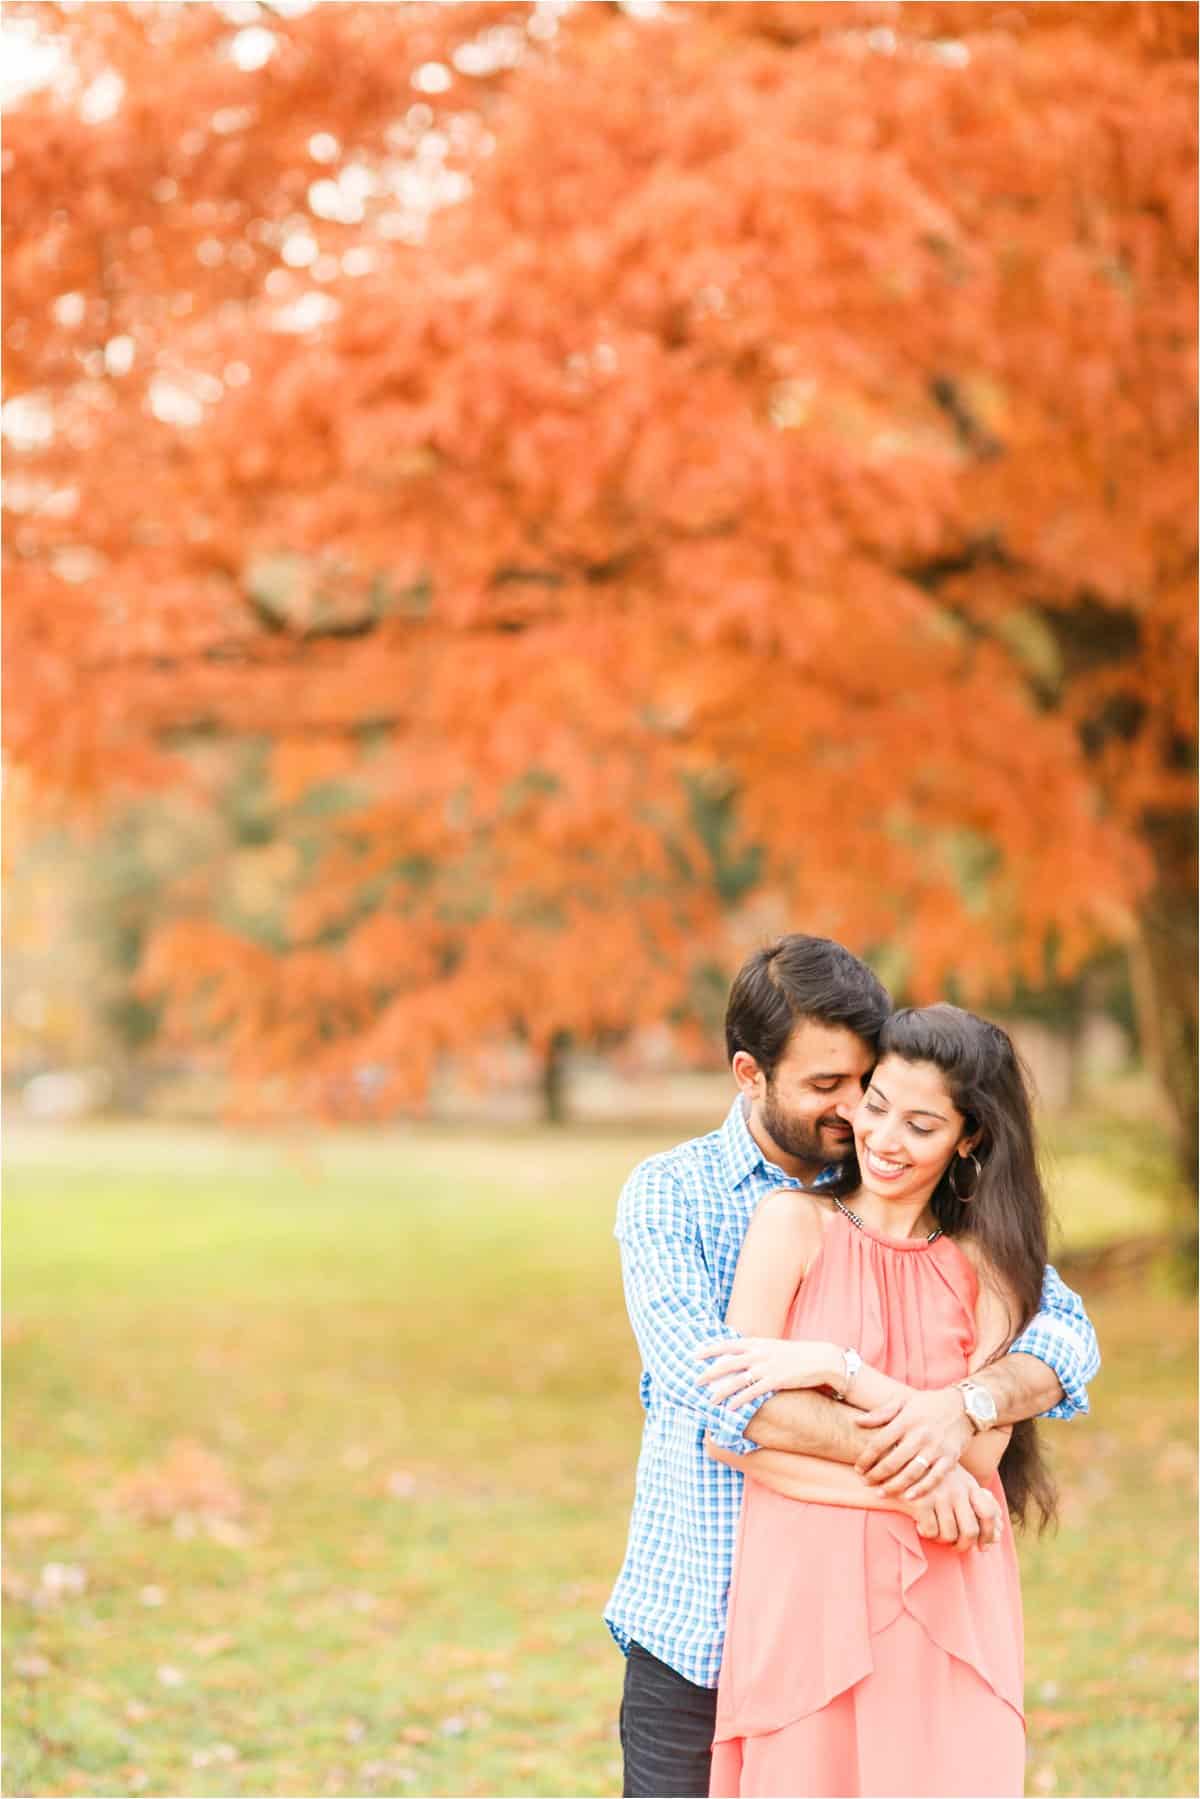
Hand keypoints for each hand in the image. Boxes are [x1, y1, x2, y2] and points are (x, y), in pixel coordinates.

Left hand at [696, 1336, 839, 1406]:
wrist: (819, 1358)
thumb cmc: (796, 1355)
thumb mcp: (773, 1347)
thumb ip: (757, 1350)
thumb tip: (742, 1356)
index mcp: (757, 1343)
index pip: (728, 1344)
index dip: (710, 1350)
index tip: (695, 1354)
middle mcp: (758, 1353)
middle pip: (727, 1363)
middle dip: (710, 1372)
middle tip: (695, 1381)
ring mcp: (766, 1367)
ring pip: (737, 1380)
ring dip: (721, 1390)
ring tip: (709, 1399)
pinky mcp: (774, 1381)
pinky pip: (752, 1392)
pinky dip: (740, 1400)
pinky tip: (730, 1408)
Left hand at [854, 1385, 973, 1497]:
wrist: (964, 1406)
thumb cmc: (928, 1404)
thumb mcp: (903, 1401)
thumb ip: (880, 1413)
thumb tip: (857, 1421)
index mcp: (906, 1420)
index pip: (879, 1443)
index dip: (866, 1458)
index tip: (858, 1468)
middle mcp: (920, 1435)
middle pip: (893, 1461)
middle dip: (877, 1475)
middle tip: (866, 1483)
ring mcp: (936, 1448)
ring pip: (911, 1473)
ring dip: (894, 1486)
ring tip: (881, 1493)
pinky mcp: (950, 1458)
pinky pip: (934, 1478)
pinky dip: (921, 1489)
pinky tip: (908, 1497)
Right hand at [900, 1464, 1001, 1551]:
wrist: (895, 1459)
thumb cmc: (929, 1475)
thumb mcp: (958, 1484)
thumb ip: (981, 1506)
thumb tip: (999, 1536)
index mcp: (968, 1484)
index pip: (988, 1513)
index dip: (988, 1534)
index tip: (982, 1546)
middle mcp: (956, 1489)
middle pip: (970, 1531)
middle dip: (963, 1546)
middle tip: (954, 1547)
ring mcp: (938, 1494)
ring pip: (949, 1535)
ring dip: (941, 1540)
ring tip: (935, 1532)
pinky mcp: (920, 1501)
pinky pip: (930, 1531)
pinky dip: (926, 1532)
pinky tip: (920, 1524)